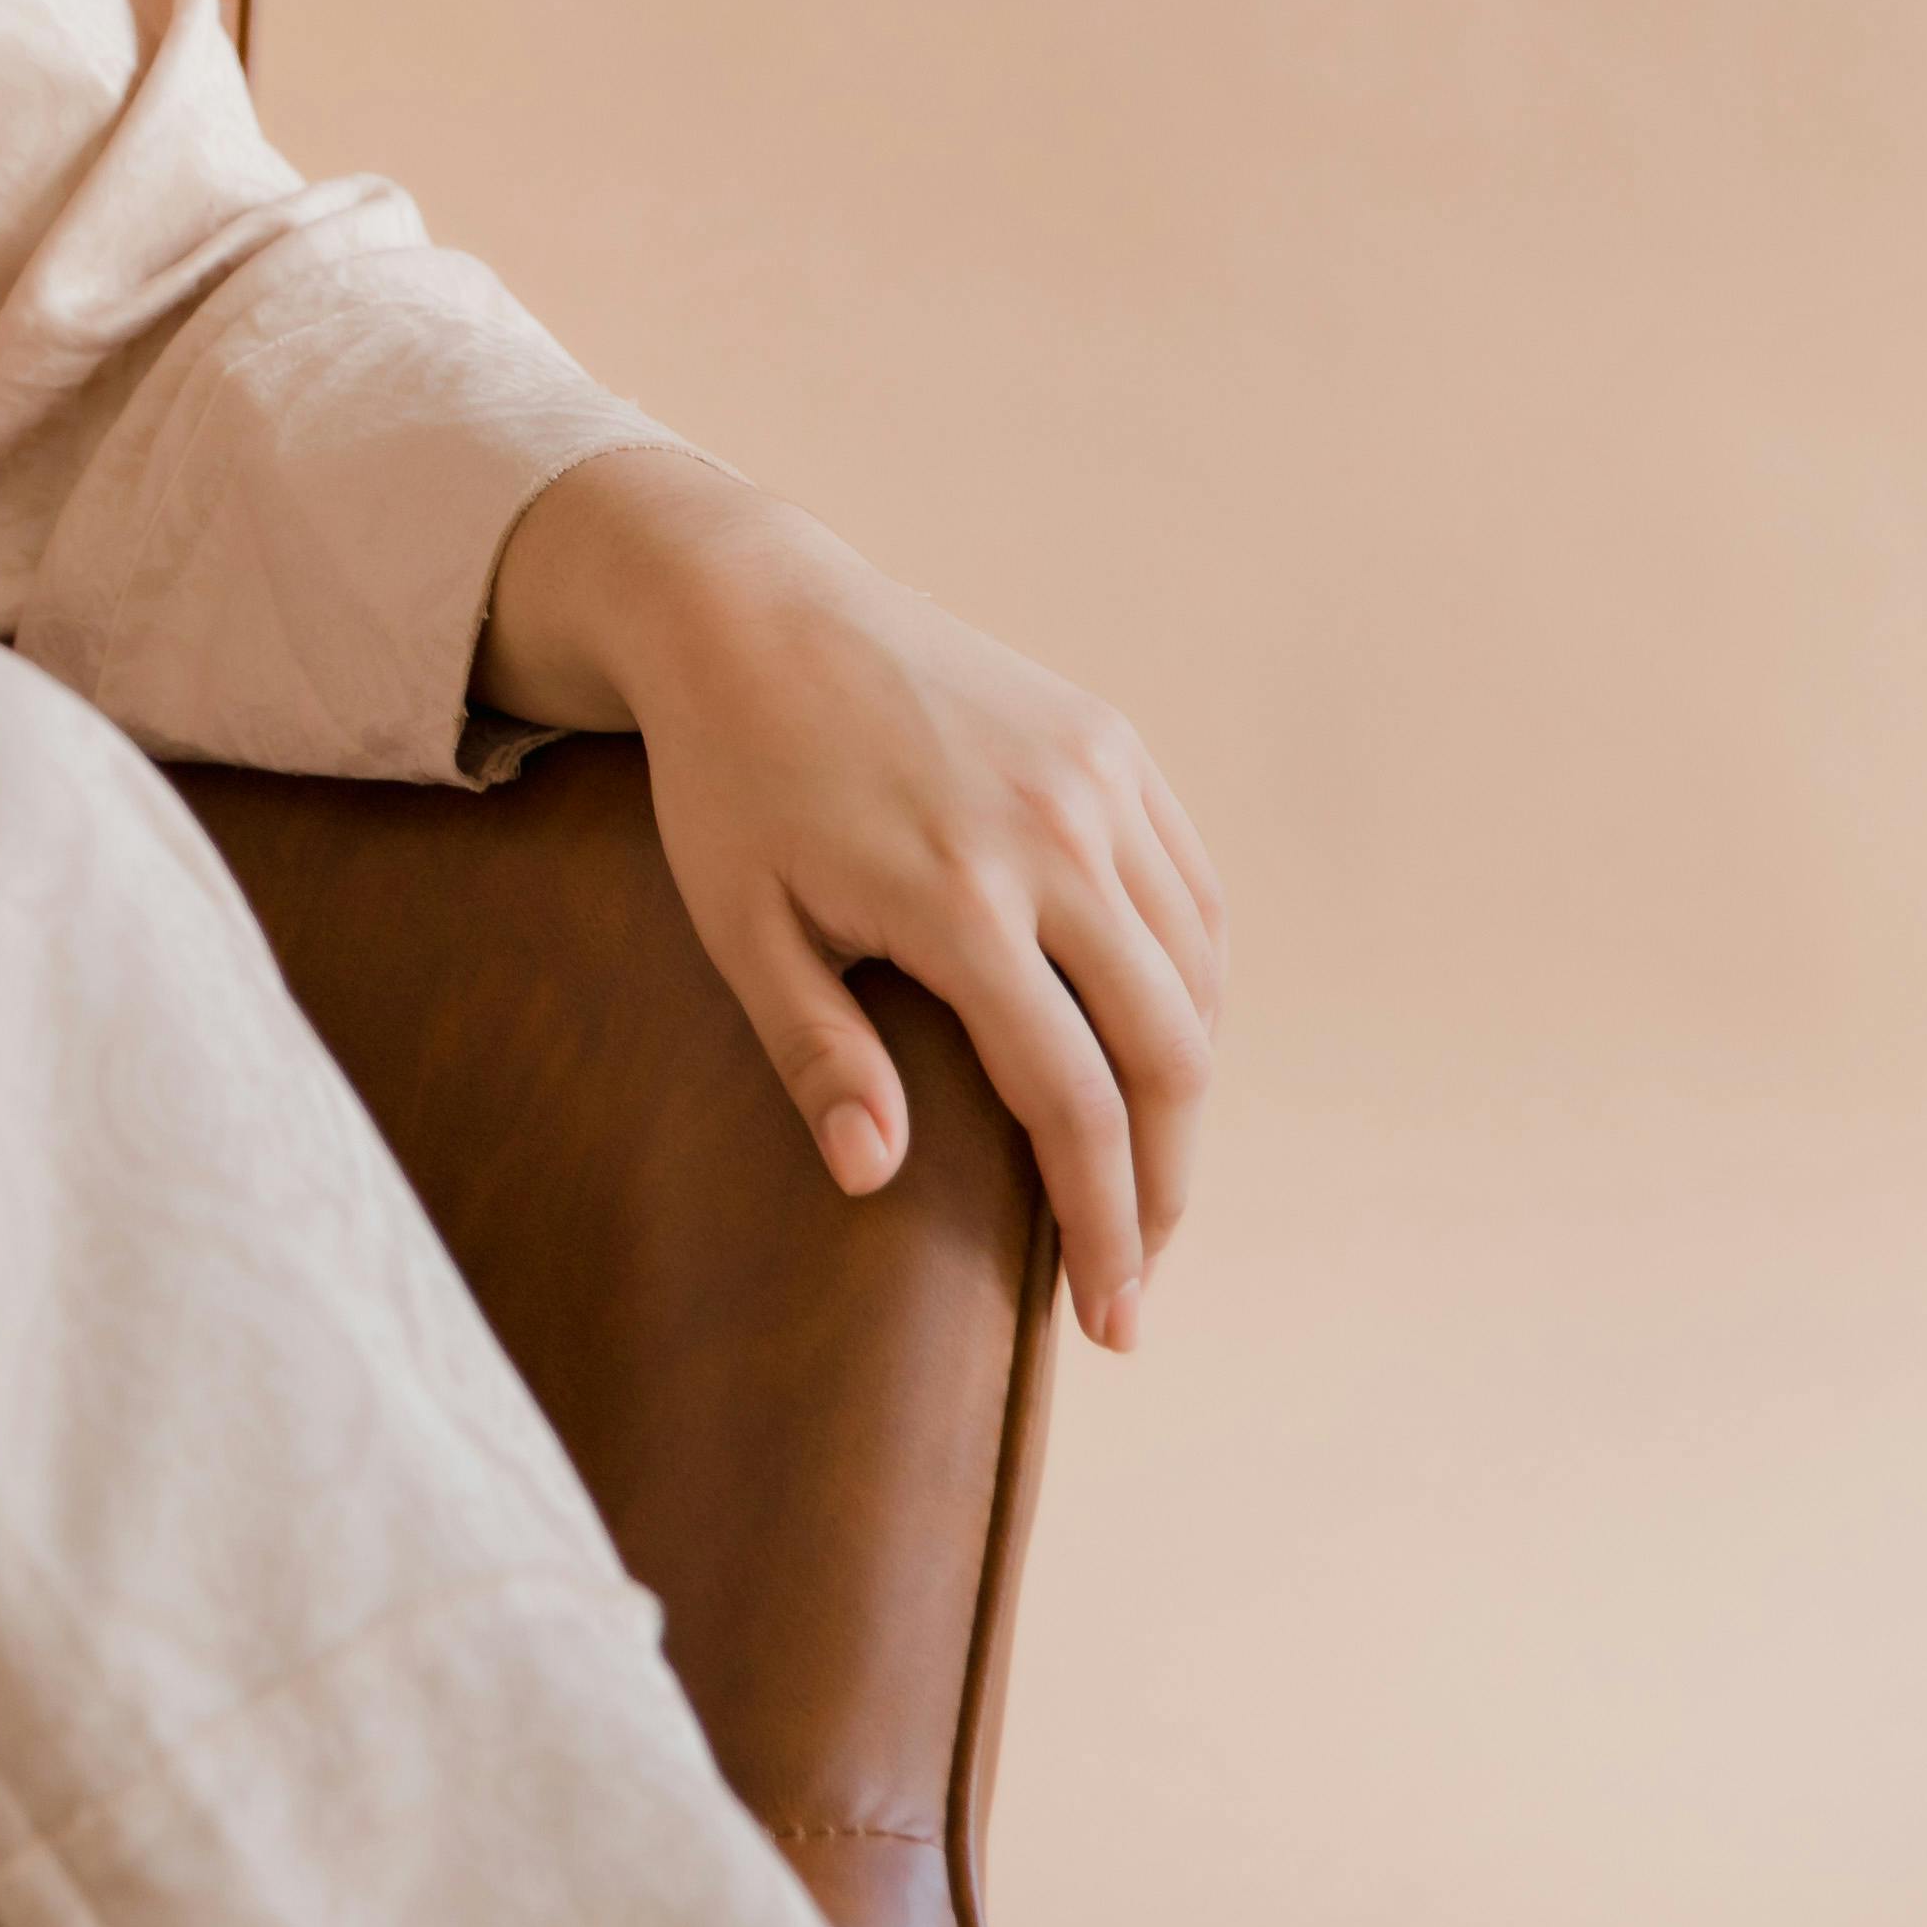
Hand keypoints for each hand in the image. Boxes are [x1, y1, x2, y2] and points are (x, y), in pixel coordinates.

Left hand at [477, 448, 1225, 1348]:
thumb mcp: (739, 921)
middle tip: (1138, 1268)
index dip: (1105, 1227)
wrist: (751, 607)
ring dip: (1187, 1087)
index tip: (1110, 1320)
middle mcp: (1054, 838)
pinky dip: (1193, 982)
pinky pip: (1191, 892)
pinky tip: (1154, 1042)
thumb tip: (874, 1181)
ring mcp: (1097, 781)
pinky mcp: (1114, 743)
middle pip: (1169, 1053)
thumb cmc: (728, 779)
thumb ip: (815, 1051)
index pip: (1074, 1104)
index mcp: (957, 899)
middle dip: (1167, 1181)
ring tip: (1143, 1167)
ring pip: (1198, 975)